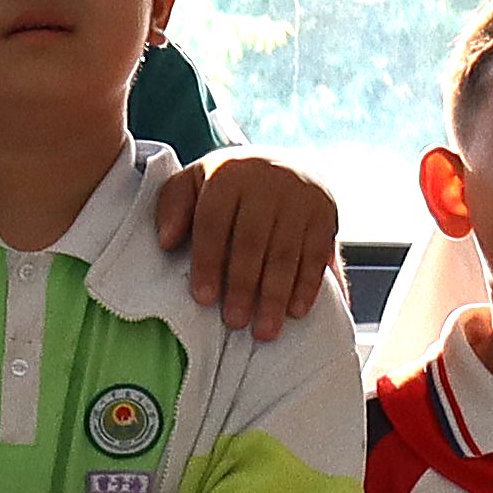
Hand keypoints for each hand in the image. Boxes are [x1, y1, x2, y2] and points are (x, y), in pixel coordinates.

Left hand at [152, 151, 348, 339]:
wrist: (280, 162)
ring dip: (276, 295)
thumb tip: (166, 241)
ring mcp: (301, 198)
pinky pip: (318, 254)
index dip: (208, 262)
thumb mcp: (191, 183)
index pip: (214, 222)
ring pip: (287, 252)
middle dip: (243, 286)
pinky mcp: (327, 214)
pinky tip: (297, 311)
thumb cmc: (225, 184)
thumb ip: (173, 207)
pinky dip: (308, 286)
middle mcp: (268, 182)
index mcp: (228, 174)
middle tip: (235, 322)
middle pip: (252, 241)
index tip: (203, 298)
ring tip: (265, 330)